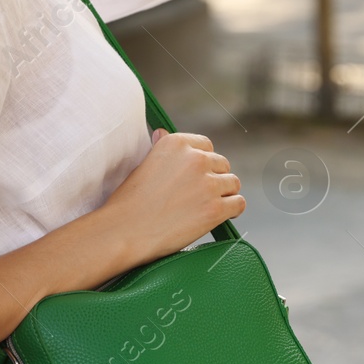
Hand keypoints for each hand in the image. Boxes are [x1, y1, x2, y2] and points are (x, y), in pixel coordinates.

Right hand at [102, 129, 244, 265]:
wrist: (125, 231)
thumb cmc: (129, 201)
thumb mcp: (143, 164)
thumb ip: (160, 148)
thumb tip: (162, 132)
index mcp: (176, 143)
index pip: (206, 145)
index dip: (203, 162)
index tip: (197, 176)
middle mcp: (195, 158)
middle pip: (222, 164)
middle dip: (214, 179)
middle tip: (200, 196)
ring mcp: (207, 183)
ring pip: (233, 183)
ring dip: (224, 194)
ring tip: (208, 206)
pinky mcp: (215, 208)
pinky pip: (238, 203)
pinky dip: (233, 210)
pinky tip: (222, 216)